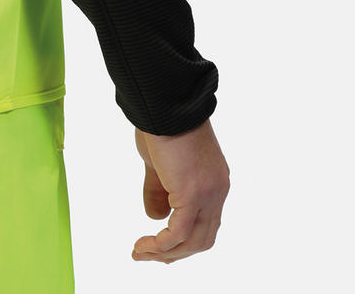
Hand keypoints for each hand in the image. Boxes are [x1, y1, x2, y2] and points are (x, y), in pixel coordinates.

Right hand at [131, 117, 229, 263]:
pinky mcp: (193, 194)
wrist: (164, 101)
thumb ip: (158, 189)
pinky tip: (145, 245)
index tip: (160, 245)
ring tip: (140, 252)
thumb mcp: (158, 162)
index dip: (183, 239)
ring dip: (165, 254)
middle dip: (174, 253)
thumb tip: (155, 217)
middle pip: (203, 239)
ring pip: (193, 241)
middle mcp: (217, 191)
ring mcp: (209, 193)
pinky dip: (161, 245)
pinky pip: (179, 233)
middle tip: (148, 255)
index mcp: (213, 181)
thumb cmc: (160, 122)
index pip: (206, 223)